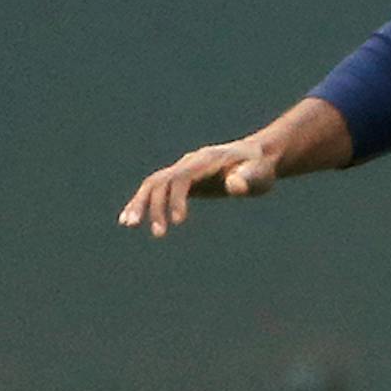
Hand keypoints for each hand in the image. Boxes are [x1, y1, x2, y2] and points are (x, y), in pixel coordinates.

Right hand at [118, 139, 279, 238]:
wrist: (258, 156)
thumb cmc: (261, 167)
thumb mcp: (261, 173)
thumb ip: (248, 178)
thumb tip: (234, 186)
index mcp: (207, 160)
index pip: (183, 178)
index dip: (177, 199)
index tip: (178, 222)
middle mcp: (190, 162)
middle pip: (162, 180)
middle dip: (154, 205)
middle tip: (158, 233)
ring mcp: (183, 169)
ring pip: (153, 183)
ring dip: (140, 203)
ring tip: (129, 225)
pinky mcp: (182, 179)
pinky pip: (156, 189)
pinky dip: (142, 202)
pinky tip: (131, 219)